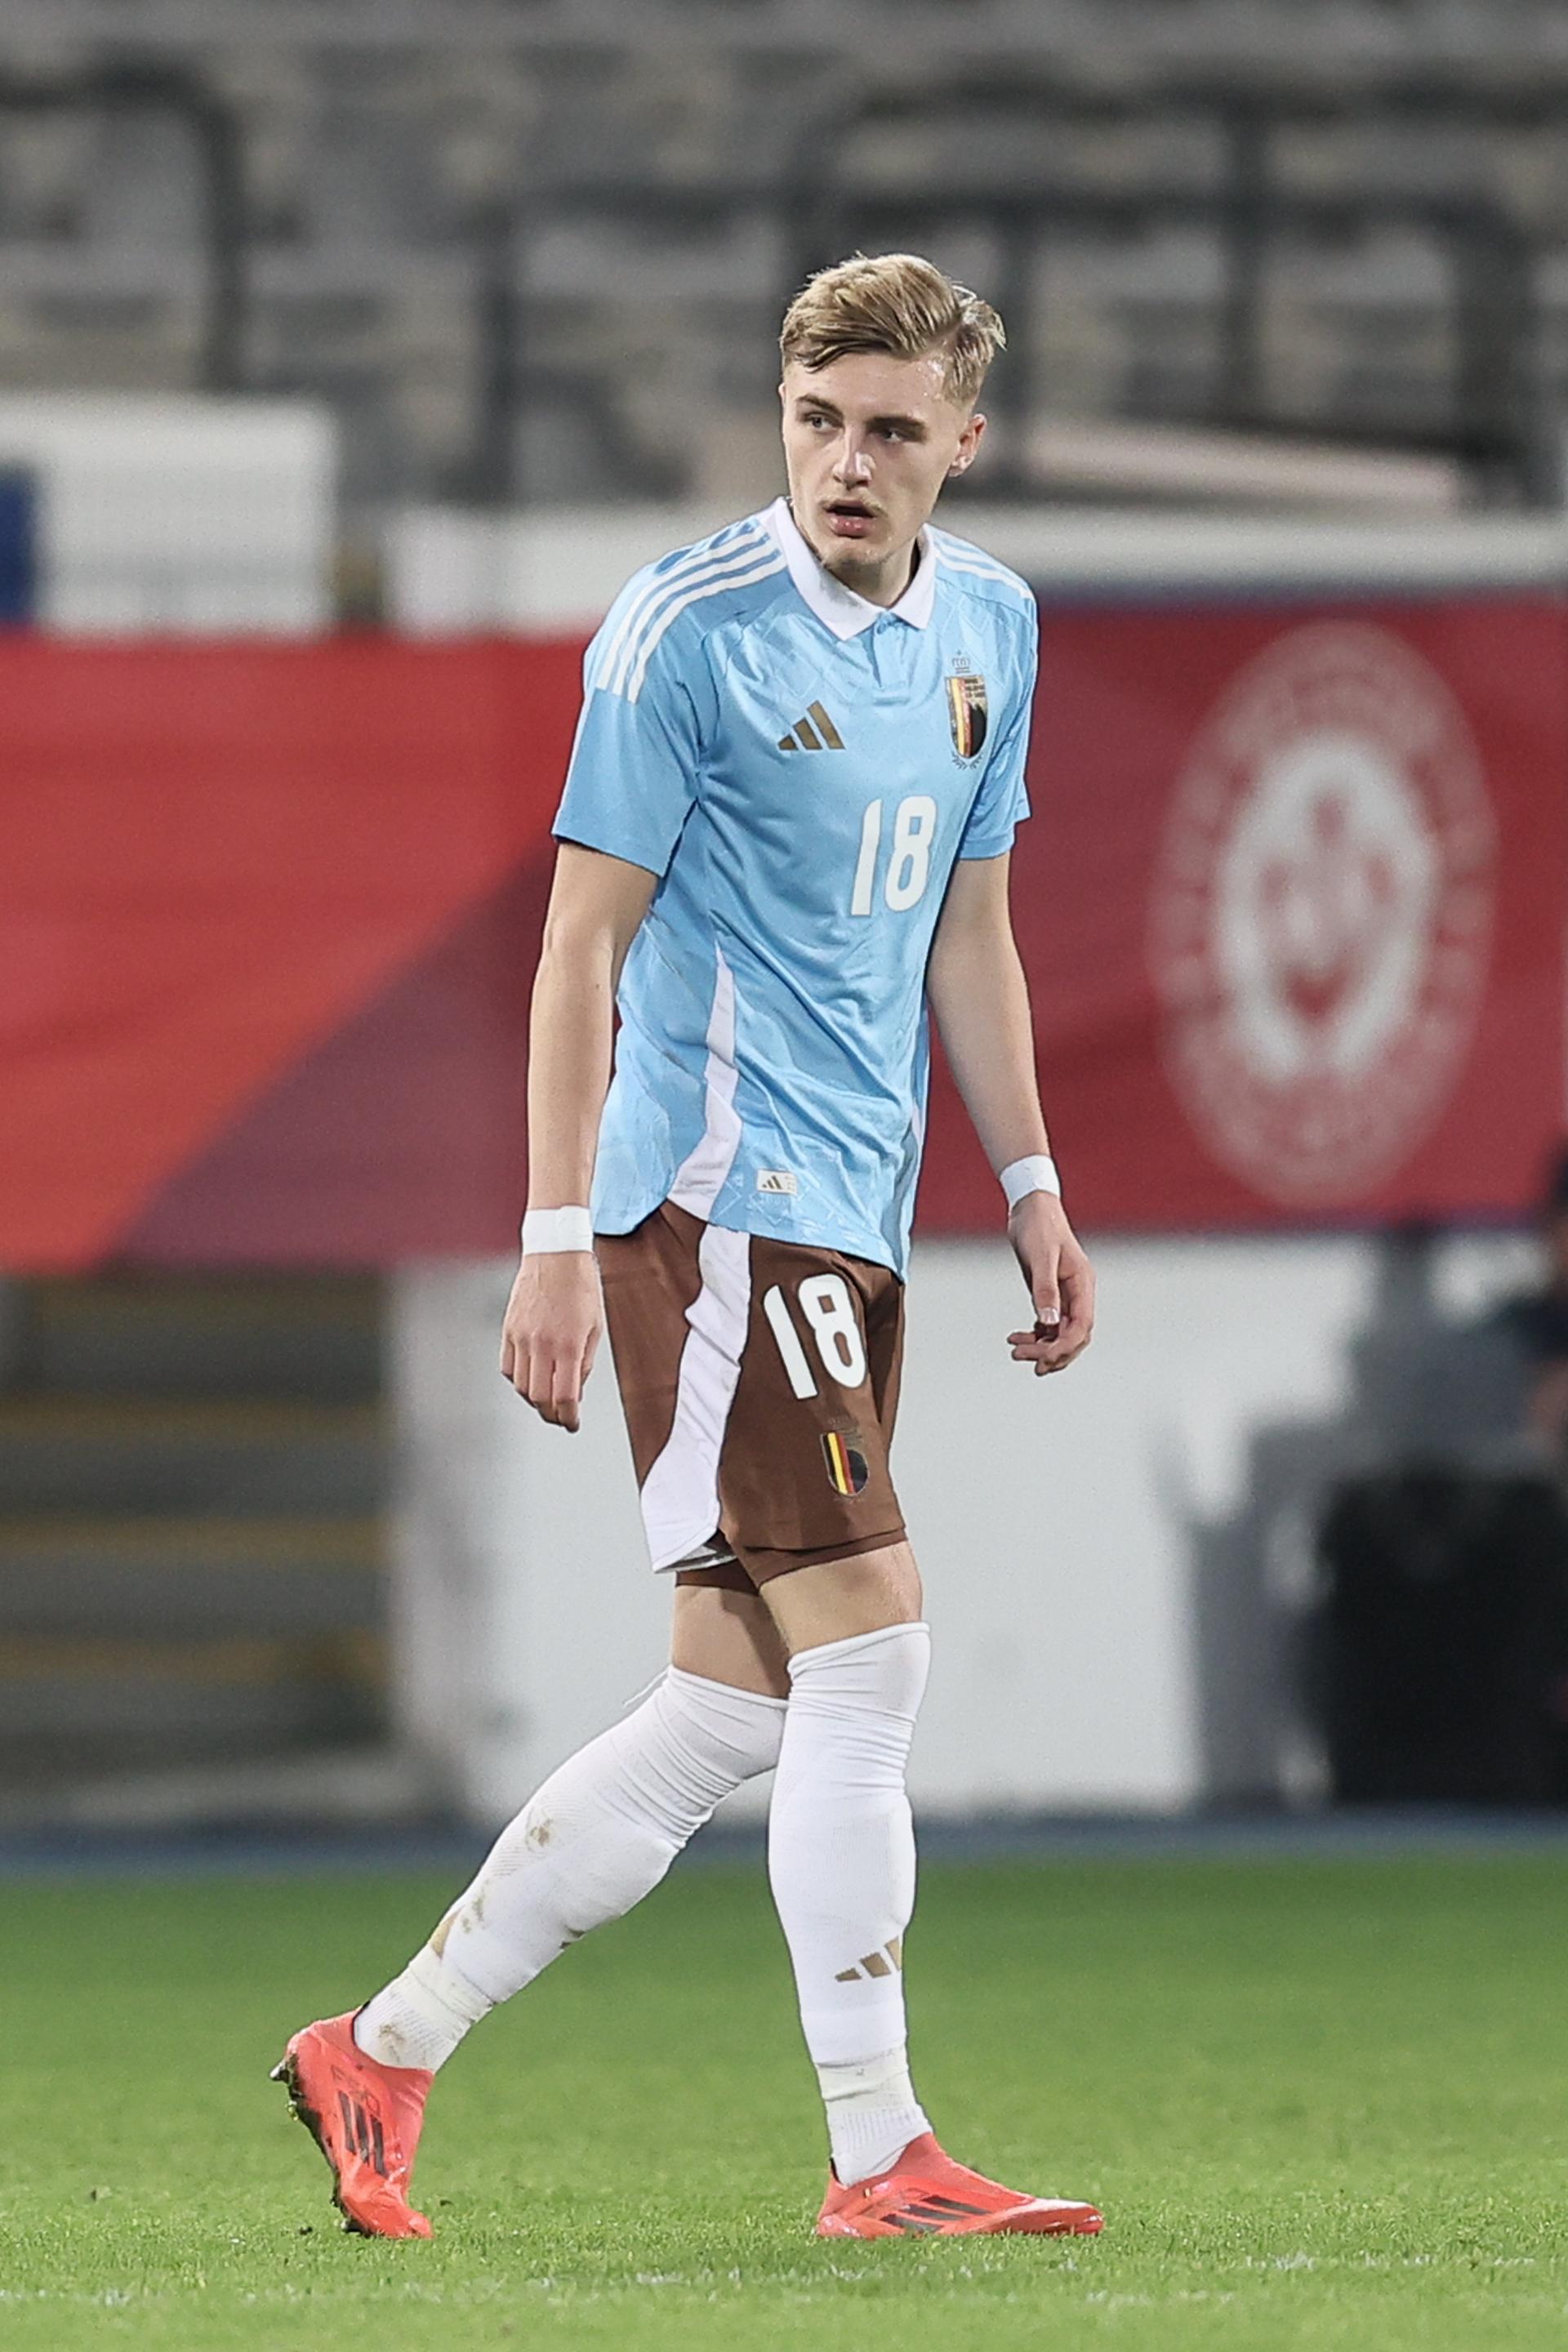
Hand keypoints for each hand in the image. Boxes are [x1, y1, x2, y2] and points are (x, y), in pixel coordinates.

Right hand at [499, 1251, 601, 1430]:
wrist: (555, 1254)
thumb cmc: (580, 1285)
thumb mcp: (595, 1327)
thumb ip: (585, 1362)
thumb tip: (576, 1389)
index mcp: (568, 1344)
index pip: (565, 1397)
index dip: (569, 1417)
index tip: (572, 1424)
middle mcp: (541, 1344)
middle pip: (539, 1398)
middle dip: (551, 1415)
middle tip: (560, 1417)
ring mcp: (520, 1337)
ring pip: (521, 1386)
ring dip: (534, 1400)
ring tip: (547, 1400)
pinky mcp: (507, 1330)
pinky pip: (508, 1367)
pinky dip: (518, 1380)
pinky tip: (530, 1378)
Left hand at [1005, 1192, 1094, 1376]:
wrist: (1030, 1207)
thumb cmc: (1038, 1227)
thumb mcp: (1040, 1257)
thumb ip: (1045, 1290)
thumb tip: (1047, 1323)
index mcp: (1083, 1285)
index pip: (1082, 1327)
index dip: (1064, 1347)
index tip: (1041, 1359)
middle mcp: (1078, 1293)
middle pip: (1074, 1336)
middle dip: (1052, 1353)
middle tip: (1023, 1359)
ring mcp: (1065, 1294)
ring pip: (1061, 1332)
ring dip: (1042, 1347)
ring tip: (1015, 1351)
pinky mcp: (1051, 1292)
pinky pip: (1050, 1323)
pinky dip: (1036, 1334)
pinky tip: (1018, 1337)